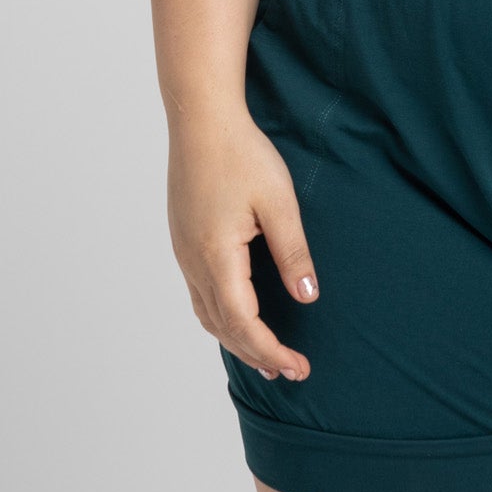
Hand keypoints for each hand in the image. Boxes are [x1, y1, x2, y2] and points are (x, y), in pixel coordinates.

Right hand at [167, 108, 320, 382]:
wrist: (200, 120)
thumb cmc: (241, 154)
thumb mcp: (279, 202)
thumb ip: (293, 252)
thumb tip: (307, 296)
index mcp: (217, 257)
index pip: (244, 323)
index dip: (271, 350)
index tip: (298, 367)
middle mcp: (193, 262)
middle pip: (223, 327)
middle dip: (257, 354)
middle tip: (290, 371)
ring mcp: (184, 253)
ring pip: (207, 314)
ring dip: (237, 340)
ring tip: (266, 356)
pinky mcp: (184, 240)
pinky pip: (200, 294)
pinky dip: (221, 317)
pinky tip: (239, 315)